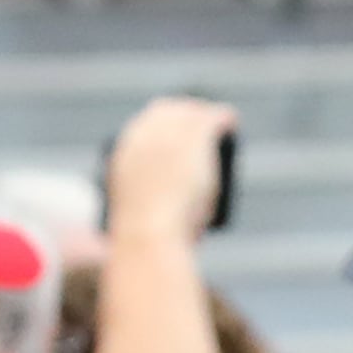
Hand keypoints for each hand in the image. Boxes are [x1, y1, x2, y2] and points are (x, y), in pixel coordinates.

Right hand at [104, 95, 236, 243]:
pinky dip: (223, 120)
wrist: (149, 232)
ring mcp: (169, 132)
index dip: (161, 132)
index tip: (173, 144)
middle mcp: (143, 134)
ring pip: (191, 114)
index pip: (142, 129)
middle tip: (198, 134)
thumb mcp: (140, 222)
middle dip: (182, 118)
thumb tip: (173, 220)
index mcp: (122, 154)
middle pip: (166, 113)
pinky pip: (213, 117)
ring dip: (204, 118)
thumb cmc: (146, 239)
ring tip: (218, 127)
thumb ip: (151, 213)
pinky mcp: (195, 134)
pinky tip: (231, 123)